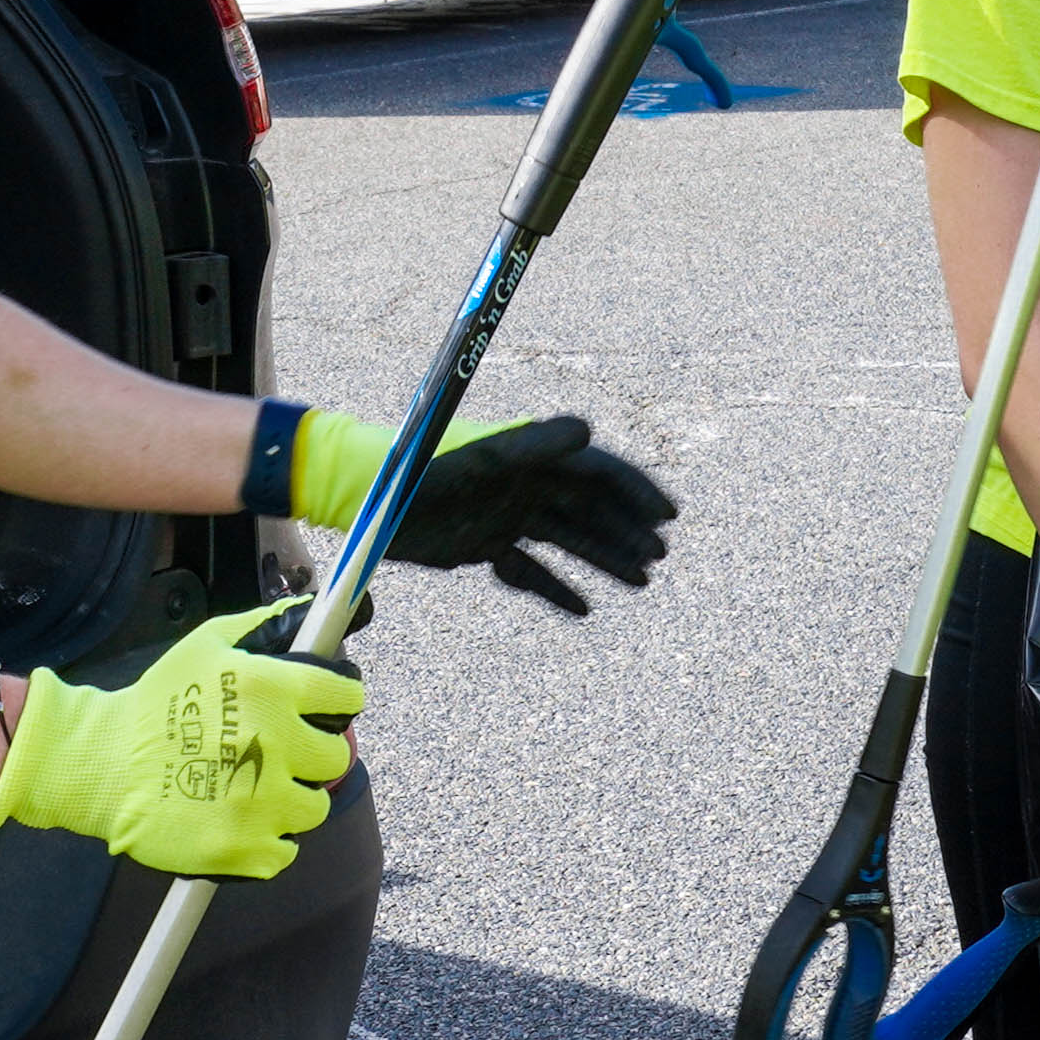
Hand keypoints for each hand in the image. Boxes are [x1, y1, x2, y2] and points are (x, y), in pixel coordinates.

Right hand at [0, 610, 363, 880]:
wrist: (103, 765)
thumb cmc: (155, 703)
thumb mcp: (205, 646)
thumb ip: (261, 628)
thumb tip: (304, 614)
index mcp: (273, 690)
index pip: (346, 698)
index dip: (337, 702)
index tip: (323, 710)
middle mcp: (275, 746)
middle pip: (336, 758)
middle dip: (312, 754)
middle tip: (281, 753)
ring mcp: (262, 803)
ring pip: (314, 807)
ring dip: (292, 799)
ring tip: (258, 789)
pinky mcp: (245, 848)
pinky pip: (285, 851)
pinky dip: (268, 841)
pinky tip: (242, 821)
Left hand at [291, 406, 677, 615]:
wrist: (370, 499)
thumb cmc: (426, 470)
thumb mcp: (483, 457)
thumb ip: (534, 443)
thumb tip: (589, 431)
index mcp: (530, 457)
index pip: (597, 472)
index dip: (635, 491)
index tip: (668, 517)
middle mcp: (524, 485)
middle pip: (589, 509)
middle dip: (626, 531)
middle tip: (658, 559)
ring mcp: (506, 516)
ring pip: (567, 540)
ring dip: (604, 558)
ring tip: (641, 582)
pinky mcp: (483, 546)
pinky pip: (530, 570)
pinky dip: (556, 588)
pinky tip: (585, 609)